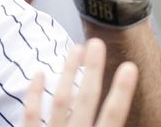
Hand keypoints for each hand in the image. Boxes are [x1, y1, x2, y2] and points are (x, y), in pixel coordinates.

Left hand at [24, 39, 138, 126]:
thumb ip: (108, 124)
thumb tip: (123, 112)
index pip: (114, 115)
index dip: (122, 91)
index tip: (129, 66)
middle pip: (87, 100)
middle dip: (93, 70)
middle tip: (96, 42)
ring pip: (61, 102)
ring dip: (68, 73)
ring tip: (75, 49)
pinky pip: (31, 115)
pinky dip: (34, 94)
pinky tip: (39, 73)